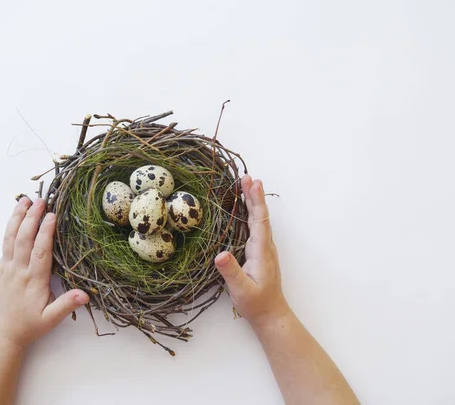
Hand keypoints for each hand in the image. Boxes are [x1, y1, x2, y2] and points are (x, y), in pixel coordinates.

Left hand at [0, 197, 88, 347]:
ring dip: (17, 218)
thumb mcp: (50, 319)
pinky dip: (10, 229)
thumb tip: (85, 295)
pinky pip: (4, 245)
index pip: (40, 250)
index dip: (46, 231)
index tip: (52, 215)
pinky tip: (16, 219)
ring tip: (24, 201)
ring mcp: (5, 269)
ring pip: (10, 238)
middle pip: (23, 238)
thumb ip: (66, 305)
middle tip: (40, 201)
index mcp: (33, 280)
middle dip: (31, 217)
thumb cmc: (28, 326)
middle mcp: (18, 271)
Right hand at [215, 176, 288, 325]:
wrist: (271, 314)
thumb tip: (220, 254)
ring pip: (258, 219)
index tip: (252, 183)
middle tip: (247, 177)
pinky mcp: (259, 252)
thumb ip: (231, 272)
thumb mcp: (241, 290)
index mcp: (261, 250)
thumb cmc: (256, 303)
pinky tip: (245, 209)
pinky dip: (251, 212)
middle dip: (253, 195)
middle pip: (260, 215)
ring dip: (253, 201)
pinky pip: (255, 226)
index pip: (259, 220)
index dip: (255, 201)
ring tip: (246, 185)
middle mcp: (264, 246)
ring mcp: (263, 248)